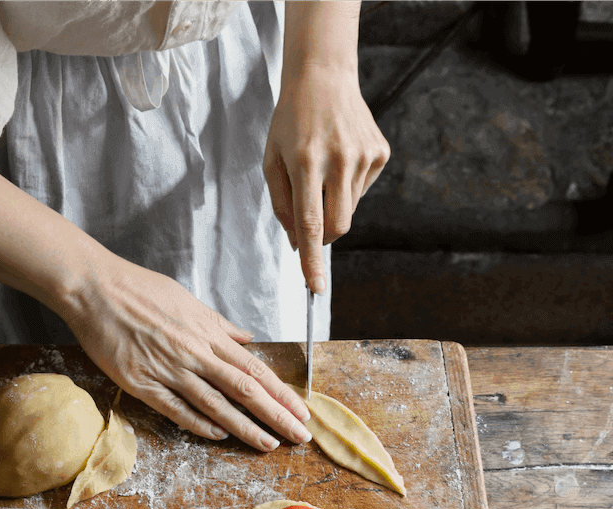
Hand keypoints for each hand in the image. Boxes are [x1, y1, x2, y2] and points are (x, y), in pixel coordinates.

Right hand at [63, 252, 311, 451]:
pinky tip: (219, 436)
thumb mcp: (188, 300)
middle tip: (299, 436)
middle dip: (276, 415)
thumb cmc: (140, 290)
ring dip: (245, 427)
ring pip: (216, 405)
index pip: (254, 368)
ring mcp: (169, 370)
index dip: (281, 392)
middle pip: (244, 390)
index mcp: (208, 333)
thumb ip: (219, 324)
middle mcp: (194, 353)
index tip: (301, 410)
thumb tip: (246, 338)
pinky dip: (200, 424)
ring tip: (268, 444)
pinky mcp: (143, 384)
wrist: (95, 289)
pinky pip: (177, 409)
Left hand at [263, 65, 389, 292]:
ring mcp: (363, 156)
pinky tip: (339, 158)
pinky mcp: (379, 153)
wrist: (323, 78)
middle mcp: (338, 159)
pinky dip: (347, 186)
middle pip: (337, 226)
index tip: (315, 288)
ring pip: (348, 210)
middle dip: (323, 235)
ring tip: (322, 170)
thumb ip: (281, 205)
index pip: (311, 224)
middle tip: (309, 214)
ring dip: (332, 204)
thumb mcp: (271, 160)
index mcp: (306, 162)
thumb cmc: (290, 123)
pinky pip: (360, 191)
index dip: (313, 260)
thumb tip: (298, 244)